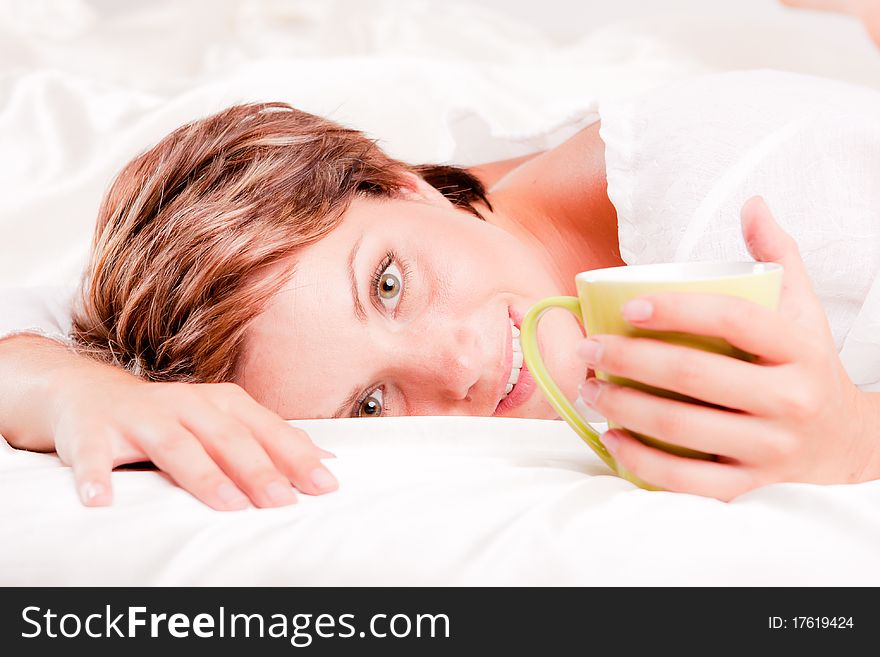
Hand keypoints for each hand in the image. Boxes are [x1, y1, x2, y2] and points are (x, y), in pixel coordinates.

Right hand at [48, 366, 336, 509]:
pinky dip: (97, 476)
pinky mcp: (92, 431)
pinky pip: (93, 455)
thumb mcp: (221, 422)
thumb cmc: (169, 417)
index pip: (266, 430)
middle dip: (259, 471)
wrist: (89, 393)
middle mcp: (186, 405)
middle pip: (227, 438)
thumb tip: (326, 459)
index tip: (325, 484)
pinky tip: (101, 501)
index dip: (297, 456)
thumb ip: (269, 441)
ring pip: (176, 446)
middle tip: (283, 502)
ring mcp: (140, 416)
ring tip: (227, 504)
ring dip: (203, 476)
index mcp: (221, 403)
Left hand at [576, 196, 879, 499]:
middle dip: (628, 360)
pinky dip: (642, 462)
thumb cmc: (808, 365)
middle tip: (589, 349)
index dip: (678, 310)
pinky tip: (612, 438)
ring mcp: (770, 449)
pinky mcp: (750, 485)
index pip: (734, 319)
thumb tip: (752, 203)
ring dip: (623, 407)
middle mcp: (789, 400)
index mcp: (799, 348)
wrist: (846, 442)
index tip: (629, 306)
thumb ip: (777, 254)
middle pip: (694, 376)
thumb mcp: (804, 307)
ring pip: (682, 428)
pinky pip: (687, 481)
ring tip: (590, 389)